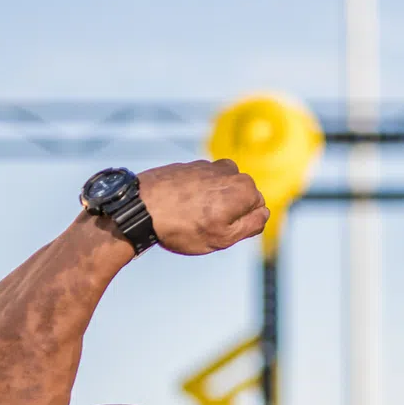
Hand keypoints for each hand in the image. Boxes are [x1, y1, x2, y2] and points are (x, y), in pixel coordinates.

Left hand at [139, 160, 269, 256]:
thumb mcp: (223, 238)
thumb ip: (252, 225)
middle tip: (204, 226)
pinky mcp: (188, 166)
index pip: (259, 211)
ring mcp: (208, 166)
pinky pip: (201, 184)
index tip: (220, 231)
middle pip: (241, 198)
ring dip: (212, 203)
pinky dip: (195, 195)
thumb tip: (264, 213)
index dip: (240, 226)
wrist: (139, 208)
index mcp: (244, 189)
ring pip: (221, 190)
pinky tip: (178, 207)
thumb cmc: (182, 227)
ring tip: (190, 217)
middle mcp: (230, 171)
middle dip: (228, 212)